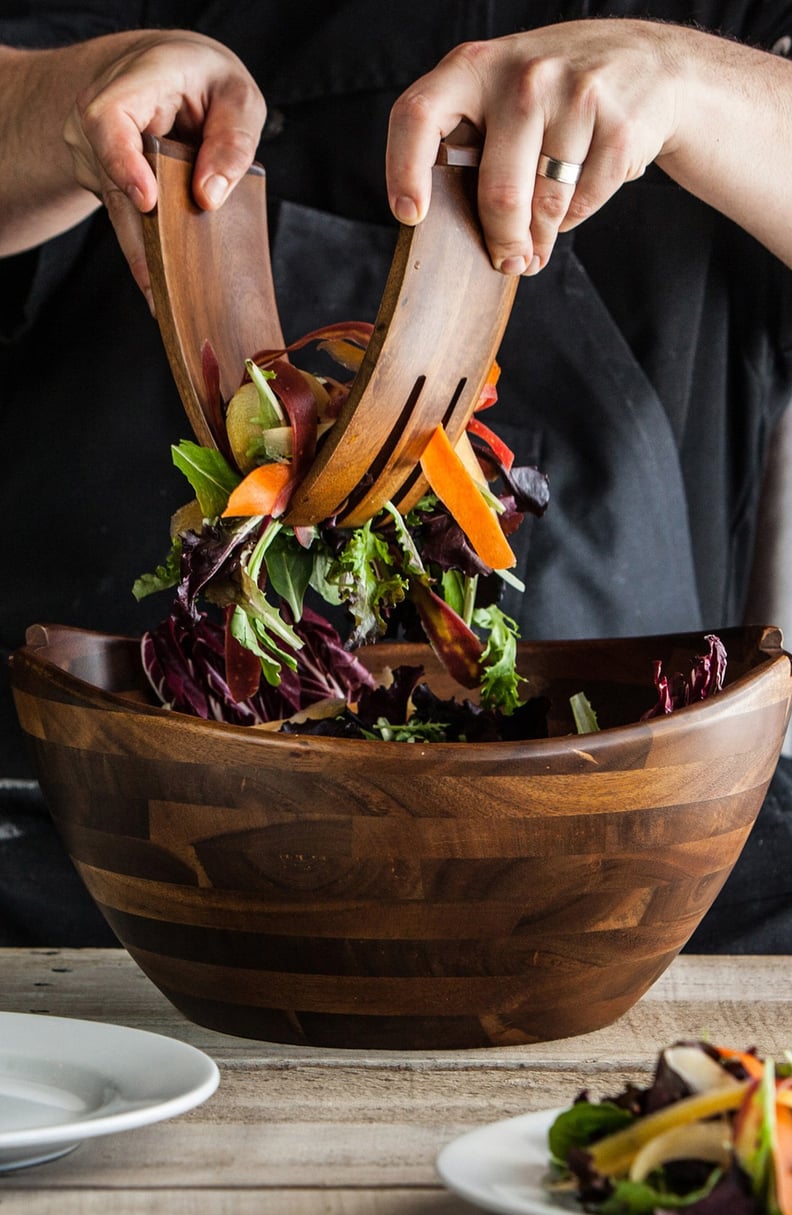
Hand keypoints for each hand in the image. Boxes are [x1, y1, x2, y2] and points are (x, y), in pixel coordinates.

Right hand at [63, 31, 265, 307]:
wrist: (166, 74)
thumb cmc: (206, 83)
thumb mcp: (238, 97)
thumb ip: (233, 140)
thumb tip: (210, 196)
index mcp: (135, 82)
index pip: (108, 119)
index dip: (122, 161)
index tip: (147, 201)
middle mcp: (102, 118)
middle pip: (113, 181)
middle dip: (141, 236)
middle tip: (165, 288)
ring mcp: (96, 153)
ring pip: (118, 211)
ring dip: (144, 255)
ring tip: (166, 302)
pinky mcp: (107, 182)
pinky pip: (125, 220)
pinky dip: (146, 252)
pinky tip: (164, 291)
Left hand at [386, 19, 679, 274]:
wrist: (648, 62)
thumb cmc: (554, 93)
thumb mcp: (501, 93)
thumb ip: (472, 143)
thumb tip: (458, 234)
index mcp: (473, 67)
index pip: (418, 115)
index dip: (405, 170)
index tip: (411, 215)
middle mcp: (521, 75)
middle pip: (498, 191)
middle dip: (503, 241)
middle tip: (508, 263)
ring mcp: (573, 95)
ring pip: (545, 206)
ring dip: (542, 236)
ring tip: (541, 239)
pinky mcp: (617, 124)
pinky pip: (583, 202)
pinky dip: (577, 214)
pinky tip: (579, 192)